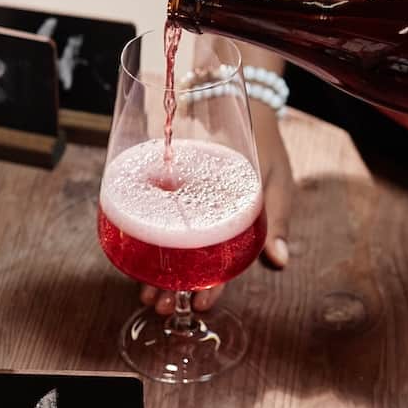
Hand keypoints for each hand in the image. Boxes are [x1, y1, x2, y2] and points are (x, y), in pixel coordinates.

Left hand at [139, 101, 294, 313]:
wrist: (236, 100)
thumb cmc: (265, 146)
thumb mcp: (275, 184)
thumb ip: (275, 222)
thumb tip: (280, 263)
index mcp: (237, 229)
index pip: (223, 266)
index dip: (211, 288)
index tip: (199, 306)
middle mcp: (208, 223)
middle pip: (189, 263)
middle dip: (174, 290)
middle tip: (159, 306)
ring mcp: (184, 207)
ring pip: (166, 246)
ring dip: (154, 271)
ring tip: (142, 291)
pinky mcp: (164, 187)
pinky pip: (149, 214)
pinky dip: (139, 232)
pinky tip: (127, 247)